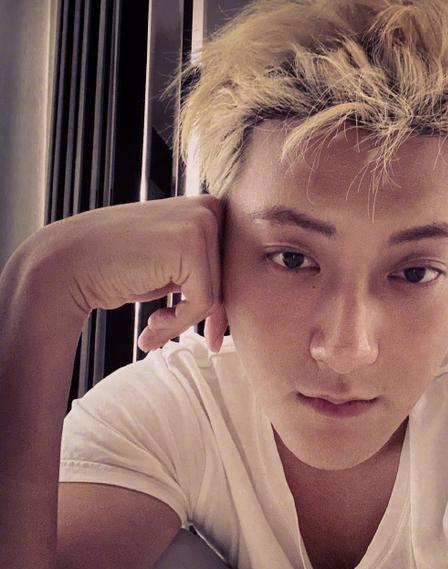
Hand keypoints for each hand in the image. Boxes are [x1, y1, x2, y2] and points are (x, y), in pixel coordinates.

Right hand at [23, 195, 227, 351]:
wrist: (68, 264)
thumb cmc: (120, 269)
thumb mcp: (175, 266)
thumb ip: (207, 273)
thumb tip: (241, 305)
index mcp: (210, 209)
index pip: (234, 267)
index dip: (224, 305)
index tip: (214, 335)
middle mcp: (210, 208)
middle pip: (232, 280)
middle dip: (213, 318)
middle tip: (206, 343)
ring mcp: (201, 221)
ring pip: (218, 294)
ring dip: (186, 322)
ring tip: (154, 330)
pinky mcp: (190, 243)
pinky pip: (204, 301)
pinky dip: (179, 322)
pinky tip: (150, 325)